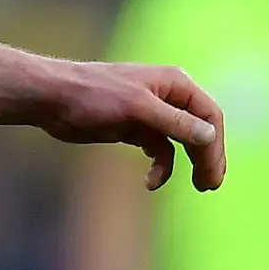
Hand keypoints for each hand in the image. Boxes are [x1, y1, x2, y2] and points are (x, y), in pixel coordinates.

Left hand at [36, 61, 226, 192]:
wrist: (53, 98)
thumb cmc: (94, 95)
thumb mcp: (138, 108)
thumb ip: (174, 122)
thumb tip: (210, 135)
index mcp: (174, 84)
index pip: (209, 115)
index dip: (215, 144)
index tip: (212, 173)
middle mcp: (167, 96)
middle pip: (198, 129)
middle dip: (205, 157)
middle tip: (208, 185)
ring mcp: (151, 113)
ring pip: (181, 142)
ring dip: (187, 164)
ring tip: (197, 186)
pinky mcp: (134, 128)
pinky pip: (158, 149)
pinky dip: (160, 166)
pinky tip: (151, 181)